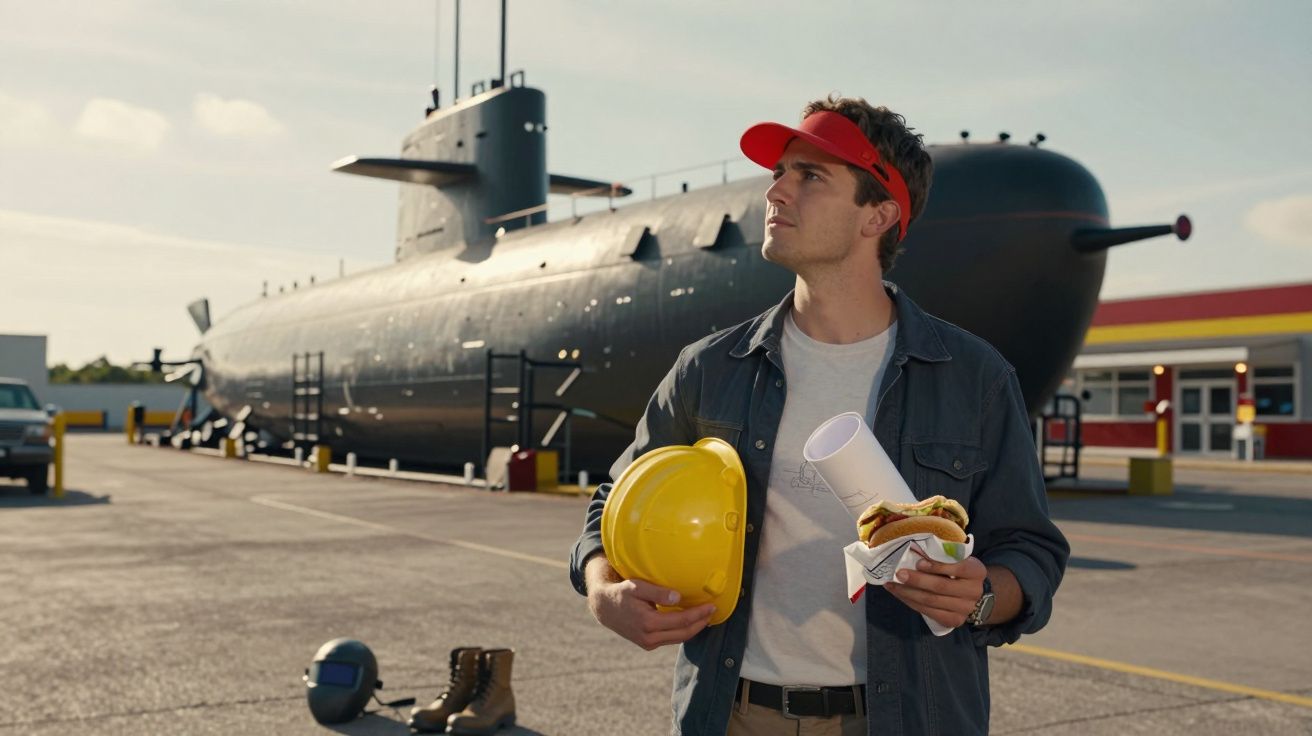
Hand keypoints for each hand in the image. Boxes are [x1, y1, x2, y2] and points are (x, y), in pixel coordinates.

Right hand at [586, 557, 714, 650]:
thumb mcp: (636, 586)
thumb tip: (679, 597)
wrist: (604, 608)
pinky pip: (670, 638)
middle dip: (700, 623)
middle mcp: (649, 637)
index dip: (699, 614)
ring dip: (693, 629)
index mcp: (648, 623)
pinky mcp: (647, 644)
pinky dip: (682, 631)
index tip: (711, 606)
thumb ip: (658, 592)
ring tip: (705, 617)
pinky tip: (689, 622)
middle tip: (712, 612)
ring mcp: (648, 643)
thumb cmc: (621, 593)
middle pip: (683, 633)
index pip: (681, 620)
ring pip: (678, 638)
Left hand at [884, 554, 985, 629]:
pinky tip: (899, 594)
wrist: (973, 595)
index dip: (937, 566)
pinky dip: (911, 602)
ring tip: (891, 584)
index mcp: (976, 571)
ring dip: (907, 593)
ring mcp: (964, 609)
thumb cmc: (959, 571)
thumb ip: (942, 556)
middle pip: (941, 587)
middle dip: (917, 580)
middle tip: (898, 573)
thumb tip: (914, 551)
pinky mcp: (953, 621)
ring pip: (931, 601)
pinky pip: (928, 612)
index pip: (957, 567)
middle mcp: (973, 592)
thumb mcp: (957, 559)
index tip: (918, 562)